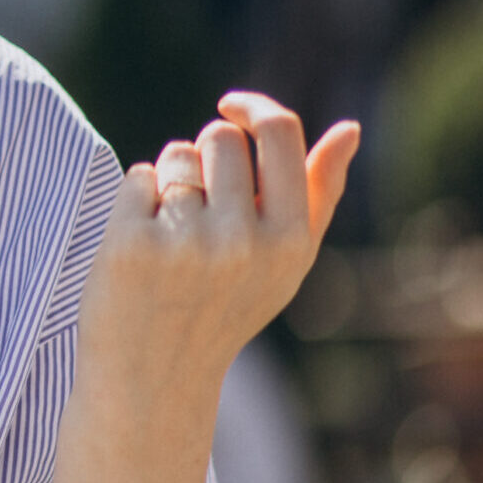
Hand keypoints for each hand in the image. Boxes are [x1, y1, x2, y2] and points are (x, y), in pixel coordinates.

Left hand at [79, 91, 360, 403]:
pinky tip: (140, 246)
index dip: (253, 107)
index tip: (229, 105)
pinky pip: (138, 178)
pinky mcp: (134, 244)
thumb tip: (349, 128)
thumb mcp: (284, 260)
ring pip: (175, 156)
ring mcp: (187, 243)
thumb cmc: (222, 307)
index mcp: (289, 241)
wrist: (153, 376)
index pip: (279, 132)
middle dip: (204, 158)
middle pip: (220, 138)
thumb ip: (317, 193)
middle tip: (197, 211)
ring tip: (171, 233)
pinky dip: (135, 201)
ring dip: (169, 180)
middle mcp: (243, 240)